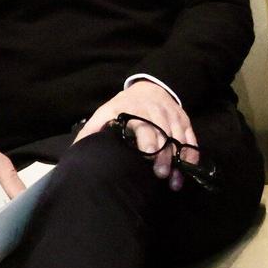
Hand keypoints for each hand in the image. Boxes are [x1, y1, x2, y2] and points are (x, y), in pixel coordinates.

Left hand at [77, 79, 195, 184]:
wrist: (149, 87)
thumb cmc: (123, 106)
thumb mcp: (104, 112)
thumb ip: (91, 131)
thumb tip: (77, 151)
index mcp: (135, 111)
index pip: (145, 126)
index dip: (148, 142)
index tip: (147, 158)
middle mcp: (156, 112)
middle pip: (164, 135)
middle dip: (164, 156)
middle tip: (161, 175)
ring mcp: (172, 117)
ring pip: (179, 138)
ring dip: (179, 159)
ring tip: (174, 180)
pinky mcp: (184, 120)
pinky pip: (191, 137)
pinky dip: (191, 153)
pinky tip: (188, 168)